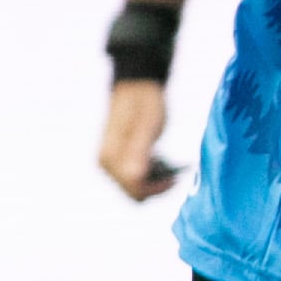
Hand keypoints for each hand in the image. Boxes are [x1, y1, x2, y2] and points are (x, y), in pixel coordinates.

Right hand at [99, 78, 177, 198]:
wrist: (138, 88)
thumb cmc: (145, 104)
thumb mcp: (147, 126)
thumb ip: (140, 151)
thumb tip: (134, 176)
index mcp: (110, 157)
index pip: (134, 190)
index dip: (157, 188)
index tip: (175, 176)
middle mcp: (106, 164)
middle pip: (134, 193)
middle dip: (156, 185)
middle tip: (174, 170)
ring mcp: (110, 163)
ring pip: (135, 188)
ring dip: (154, 180)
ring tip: (167, 162)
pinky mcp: (117, 161)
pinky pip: (135, 180)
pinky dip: (150, 175)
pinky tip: (160, 160)